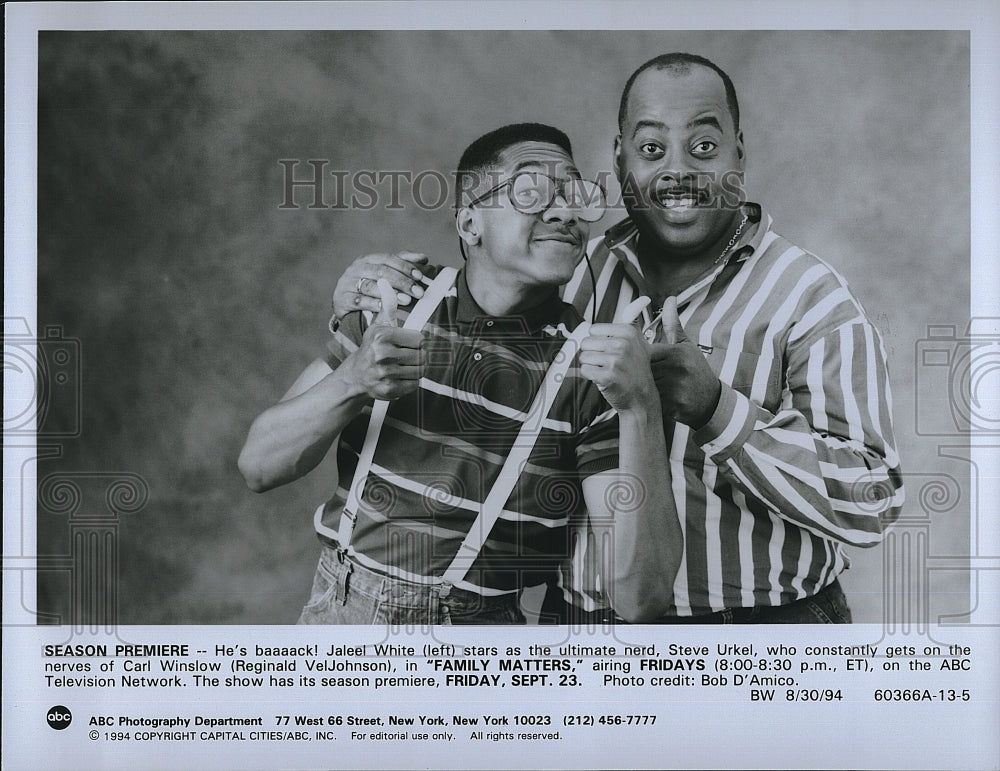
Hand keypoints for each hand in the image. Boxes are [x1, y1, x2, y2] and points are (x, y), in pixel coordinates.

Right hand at [332, 251, 433, 318]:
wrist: (344, 304)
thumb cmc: (369, 287)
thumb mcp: (384, 273)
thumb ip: (402, 264)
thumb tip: (423, 258)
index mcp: (367, 259)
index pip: (388, 259)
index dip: (404, 266)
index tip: (420, 276)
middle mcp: (356, 269)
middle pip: (381, 272)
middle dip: (402, 281)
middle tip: (418, 292)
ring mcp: (347, 284)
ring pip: (369, 286)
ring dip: (389, 293)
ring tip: (407, 300)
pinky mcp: (342, 300)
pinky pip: (358, 301)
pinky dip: (372, 304)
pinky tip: (385, 307)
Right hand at [341, 279, 424, 399]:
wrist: (354, 377)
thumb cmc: (371, 348)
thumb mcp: (378, 325)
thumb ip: (387, 305)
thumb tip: (385, 282)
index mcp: (383, 336)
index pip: (419, 339)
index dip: (416, 342)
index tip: (407, 344)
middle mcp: (383, 355)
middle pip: (421, 355)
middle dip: (416, 356)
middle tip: (405, 357)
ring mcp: (386, 374)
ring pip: (420, 370)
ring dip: (415, 369)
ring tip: (402, 366)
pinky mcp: (390, 390)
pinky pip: (414, 384)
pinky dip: (410, 382)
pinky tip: (399, 377)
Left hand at [579, 297, 658, 413]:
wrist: (642, 399)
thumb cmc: (636, 372)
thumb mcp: (639, 343)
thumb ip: (633, 321)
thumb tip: (643, 298)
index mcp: (629, 332)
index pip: (594, 330)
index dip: (598, 343)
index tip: (611, 352)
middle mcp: (623, 344)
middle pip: (586, 343)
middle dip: (593, 355)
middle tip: (608, 364)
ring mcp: (616, 360)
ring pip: (584, 357)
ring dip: (591, 366)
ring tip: (606, 371)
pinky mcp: (608, 375)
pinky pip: (584, 371)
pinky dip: (590, 377)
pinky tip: (604, 379)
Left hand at [649, 297, 721, 427]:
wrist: (711, 400)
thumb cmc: (695, 370)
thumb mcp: (686, 345)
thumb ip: (673, 324)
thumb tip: (669, 299)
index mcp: (676, 352)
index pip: (644, 353)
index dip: (640, 360)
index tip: (643, 364)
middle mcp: (676, 368)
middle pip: (642, 370)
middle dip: (639, 375)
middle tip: (642, 378)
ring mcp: (675, 387)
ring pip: (645, 386)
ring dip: (643, 388)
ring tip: (647, 389)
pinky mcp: (673, 405)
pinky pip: (651, 402)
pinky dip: (650, 402)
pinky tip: (654, 400)